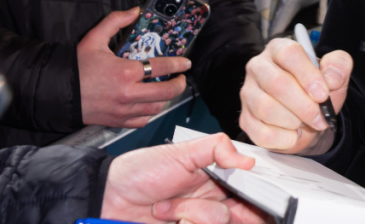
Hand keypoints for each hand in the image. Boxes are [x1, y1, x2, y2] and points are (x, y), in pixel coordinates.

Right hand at [77, 8, 191, 127]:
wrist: (58, 92)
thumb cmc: (77, 66)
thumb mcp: (94, 38)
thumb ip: (115, 21)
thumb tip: (136, 10)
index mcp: (126, 72)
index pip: (162, 67)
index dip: (178, 64)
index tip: (186, 63)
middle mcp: (128, 93)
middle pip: (166, 92)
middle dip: (178, 85)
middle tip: (180, 78)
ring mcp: (123, 110)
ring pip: (156, 108)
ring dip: (166, 99)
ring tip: (167, 90)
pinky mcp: (117, 122)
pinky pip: (142, 121)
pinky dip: (149, 113)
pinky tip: (150, 104)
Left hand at [101, 132, 266, 223]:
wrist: (107, 199)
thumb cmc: (139, 172)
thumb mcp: (179, 153)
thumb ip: (216, 148)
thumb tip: (248, 160)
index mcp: (216, 182)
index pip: (250, 194)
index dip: (257, 198)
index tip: (250, 196)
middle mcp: (210, 206)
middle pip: (242, 216)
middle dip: (222, 212)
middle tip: (195, 206)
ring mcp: (196, 222)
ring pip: (219, 223)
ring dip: (193, 215)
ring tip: (167, 208)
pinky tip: (166, 219)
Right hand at [238, 38, 351, 155]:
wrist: (309, 120)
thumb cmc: (318, 92)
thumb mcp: (335, 75)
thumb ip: (339, 66)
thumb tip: (331, 77)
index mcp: (280, 49)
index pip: (289, 54)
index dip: (308, 75)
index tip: (323, 94)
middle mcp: (258, 67)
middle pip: (277, 83)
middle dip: (304, 105)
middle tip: (320, 117)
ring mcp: (248, 93)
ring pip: (266, 109)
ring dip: (294, 121)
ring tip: (305, 122)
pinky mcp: (245, 119)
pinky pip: (262, 133)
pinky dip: (284, 139)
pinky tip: (293, 134)